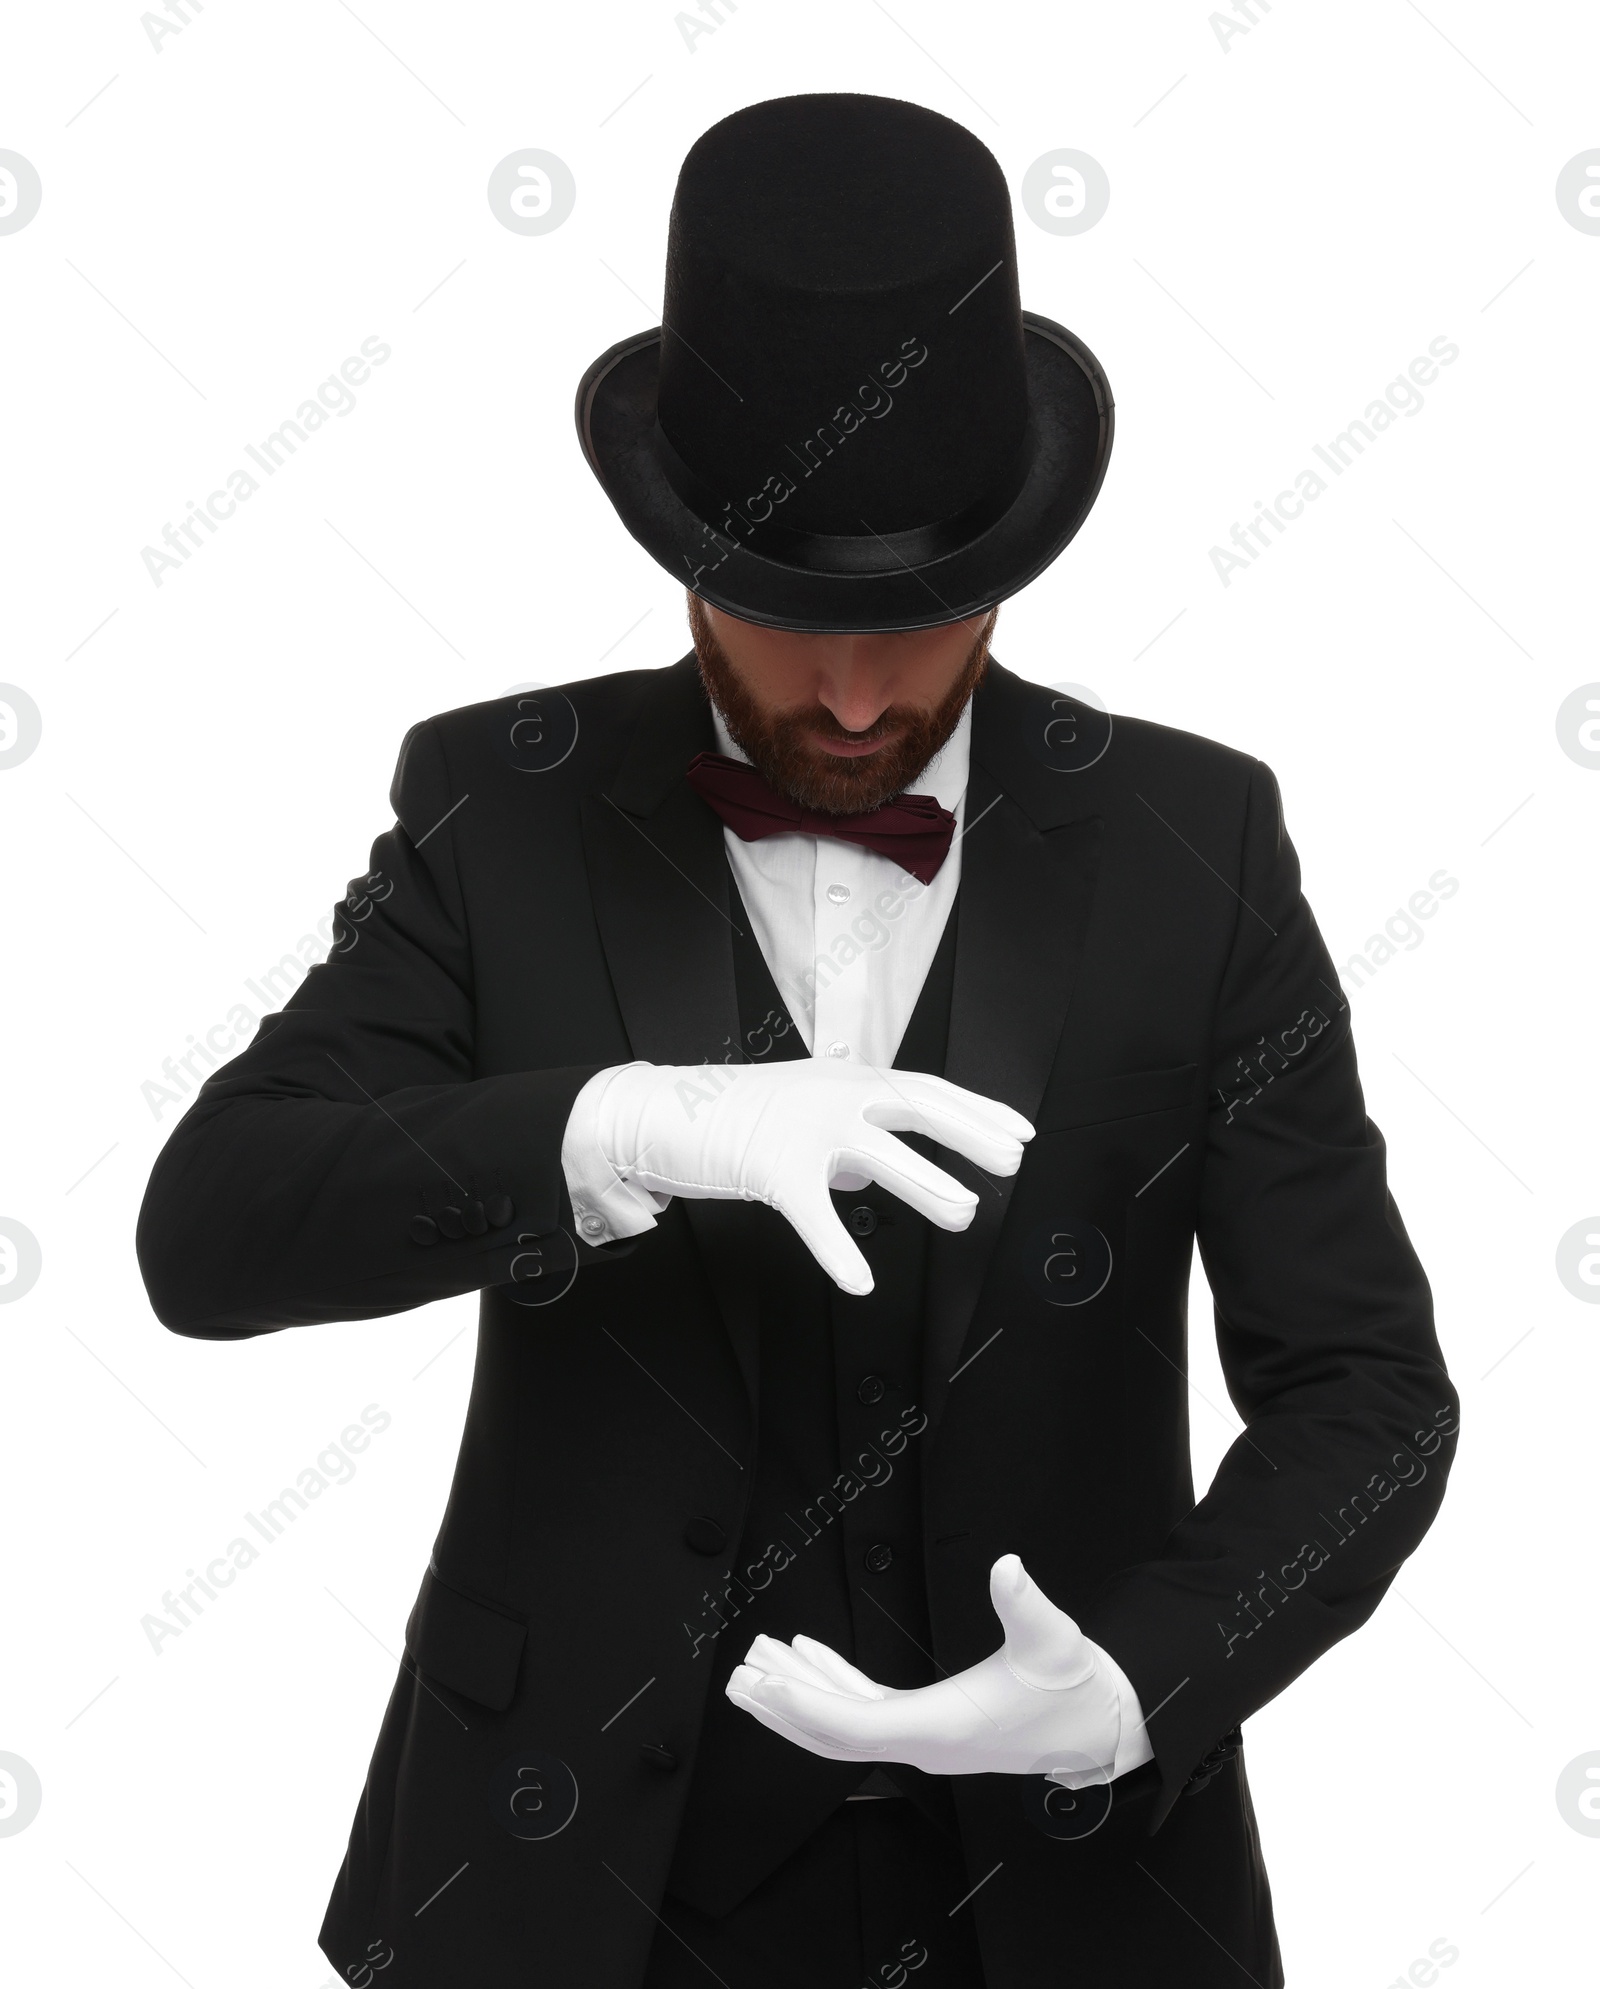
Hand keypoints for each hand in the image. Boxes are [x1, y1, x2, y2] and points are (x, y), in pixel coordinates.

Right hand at [591, 1059, 1031, 1294]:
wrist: (645, 1114)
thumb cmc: (719, 1117)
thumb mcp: (793, 1114)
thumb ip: (836, 1142)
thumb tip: (866, 1174)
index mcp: (840, 1080)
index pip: (923, 1088)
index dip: (976, 1107)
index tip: (1019, 1128)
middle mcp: (830, 1093)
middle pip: (917, 1107)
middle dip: (971, 1134)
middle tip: (1012, 1162)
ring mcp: (800, 1126)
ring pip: (880, 1154)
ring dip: (927, 1185)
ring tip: (963, 1214)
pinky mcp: (767, 1166)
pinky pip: (812, 1216)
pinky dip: (837, 1250)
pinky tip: (860, 1280)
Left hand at [726, 1554, 1126, 1786]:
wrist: (1099, 1726)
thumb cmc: (1074, 1688)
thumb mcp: (1055, 1640)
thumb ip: (1028, 1605)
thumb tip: (1007, 1567)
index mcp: (942, 1729)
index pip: (857, 1726)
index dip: (808, 1706)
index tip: (768, 1685)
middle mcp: (923, 1742)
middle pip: (834, 1732)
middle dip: (784, 1707)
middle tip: (738, 1679)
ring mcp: (924, 1737)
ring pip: (843, 1724)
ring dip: (799, 1696)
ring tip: (758, 1666)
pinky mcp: (929, 1724)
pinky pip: (864, 1712)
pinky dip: (832, 1686)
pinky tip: (811, 1655)